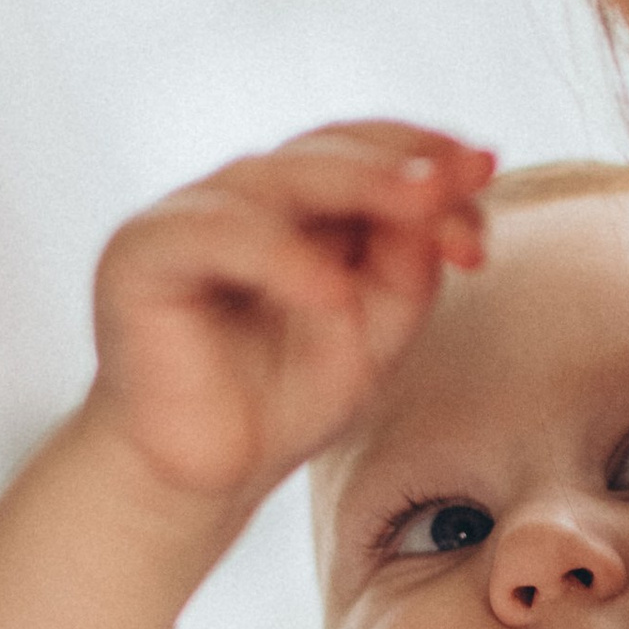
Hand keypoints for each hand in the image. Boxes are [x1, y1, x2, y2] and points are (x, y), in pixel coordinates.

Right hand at [85, 122, 495, 512]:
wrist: (201, 478)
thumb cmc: (281, 400)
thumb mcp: (376, 330)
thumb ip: (409, 267)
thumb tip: (446, 198)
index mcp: (300, 205)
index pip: (368, 150)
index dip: (427, 155)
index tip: (487, 174)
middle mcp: (244, 196)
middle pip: (330, 151)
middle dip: (404, 163)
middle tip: (461, 176)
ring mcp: (191, 217)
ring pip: (279, 176)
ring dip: (361, 186)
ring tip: (423, 208)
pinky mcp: (141, 253)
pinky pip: (217, 235)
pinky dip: (281, 257)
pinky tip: (333, 291)